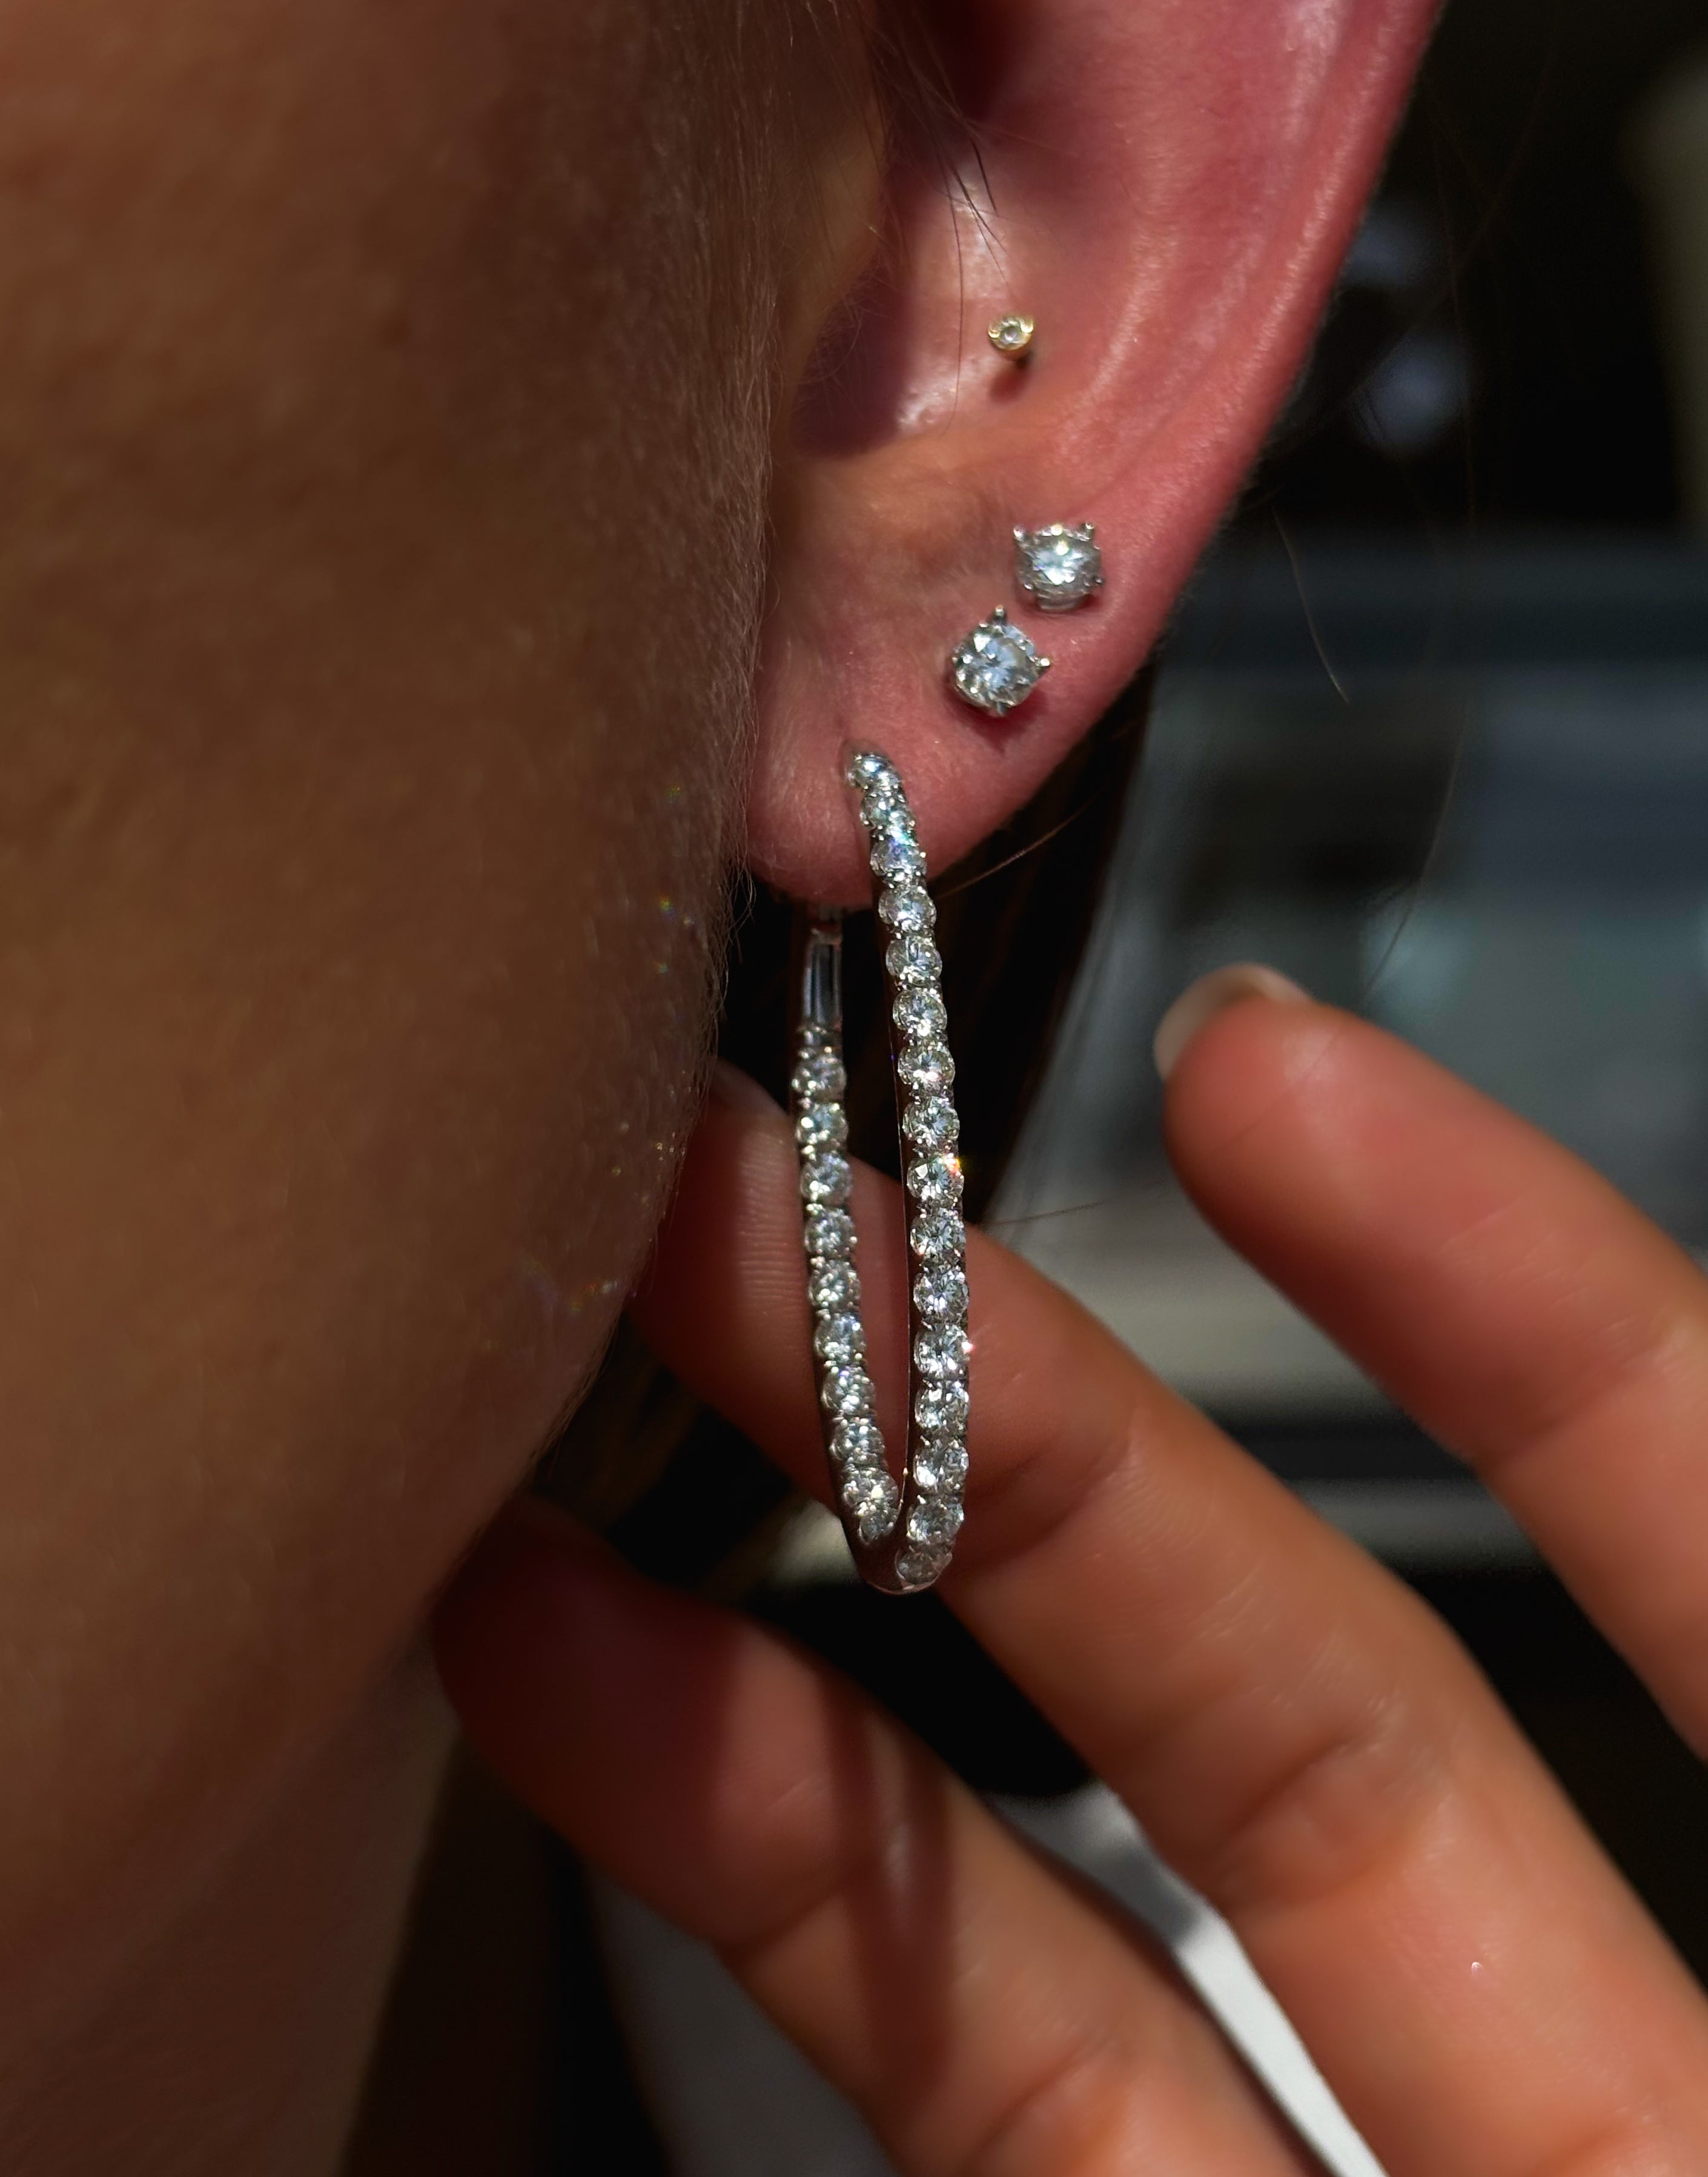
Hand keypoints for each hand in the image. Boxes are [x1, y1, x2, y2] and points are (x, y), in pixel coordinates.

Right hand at [437, 983, 1707, 2174]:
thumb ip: (1686, 1660)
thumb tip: (1435, 1468)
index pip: (1698, 1521)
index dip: (1517, 1298)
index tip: (1258, 1069)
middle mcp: (1626, 2067)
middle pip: (1317, 1682)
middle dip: (1047, 1413)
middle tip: (782, 1186)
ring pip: (1099, 1875)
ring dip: (835, 1622)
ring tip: (599, 1384)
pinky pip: (991, 2091)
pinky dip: (793, 1891)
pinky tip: (588, 1696)